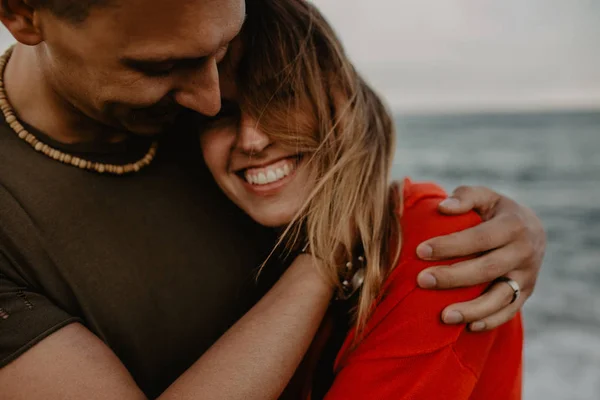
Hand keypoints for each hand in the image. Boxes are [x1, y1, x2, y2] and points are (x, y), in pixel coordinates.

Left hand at [414, 185, 545, 330]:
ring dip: (471, 309)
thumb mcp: (485, 196)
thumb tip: (442, 208)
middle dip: (452, 277)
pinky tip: (467, 326)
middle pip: (486, 269)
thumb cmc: (495, 211)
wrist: (531, 229)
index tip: (419, 251)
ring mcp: (528, 275)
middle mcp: (525, 252)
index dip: (450, 245)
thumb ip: (465, 197)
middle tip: (421, 280)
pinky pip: (509, 312)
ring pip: (500, 298)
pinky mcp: (526, 293)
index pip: (479, 238)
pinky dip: (489, 321)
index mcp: (514, 225)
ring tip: (443, 316)